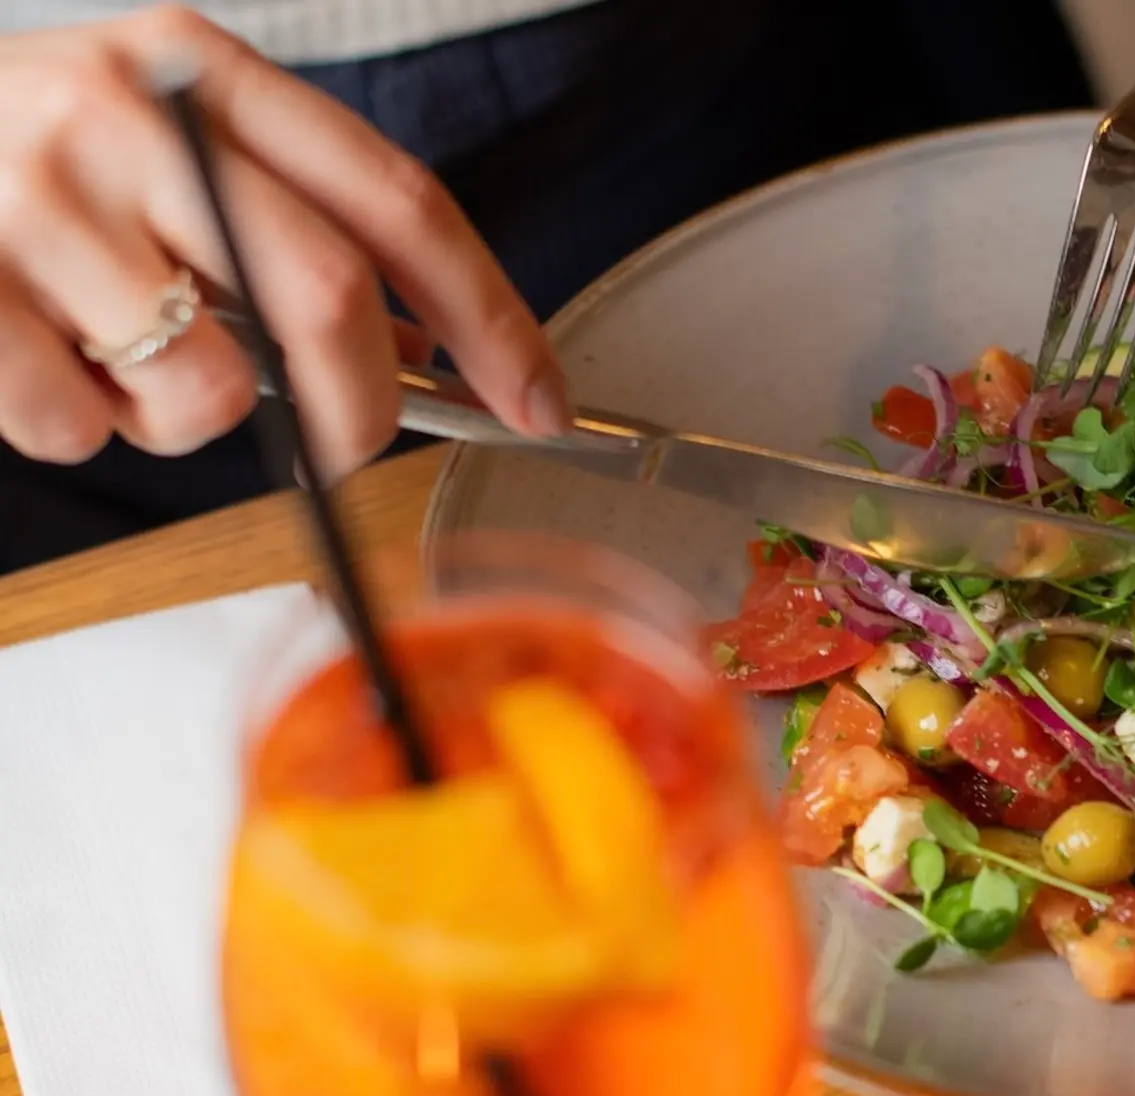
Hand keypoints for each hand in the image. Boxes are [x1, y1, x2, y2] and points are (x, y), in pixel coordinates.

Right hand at [0, 6, 569, 477]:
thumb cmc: (36, 159)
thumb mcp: (170, 146)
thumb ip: (291, 228)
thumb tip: (430, 358)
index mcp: (207, 70)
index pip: (400, 202)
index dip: (491, 315)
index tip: (543, 401)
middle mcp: (130, 115)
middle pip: (326, 298)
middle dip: (362, 408)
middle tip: (348, 444)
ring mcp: (35, 195)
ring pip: (201, 390)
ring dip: (184, 419)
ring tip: (116, 353)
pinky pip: (77, 427)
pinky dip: (76, 427)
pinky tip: (33, 353)